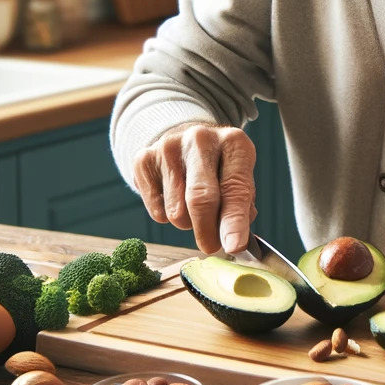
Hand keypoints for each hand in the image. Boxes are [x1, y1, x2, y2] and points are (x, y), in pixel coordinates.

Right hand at [131, 123, 256, 254]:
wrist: (183, 137)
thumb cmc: (218, 165)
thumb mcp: (239, 175)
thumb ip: (241, 206)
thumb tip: (232, 240)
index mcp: (232, 142)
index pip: (234, 188)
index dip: (234, 222)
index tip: (234, 247)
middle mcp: (200, 140)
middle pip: (200, 198)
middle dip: (207, 231)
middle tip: (211, 247)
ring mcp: (168, 147)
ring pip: (176, 211)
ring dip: (188, 223)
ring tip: (194, 210)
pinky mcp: (144, 160)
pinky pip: (157, 211)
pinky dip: (167, 217)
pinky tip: (174, 198)